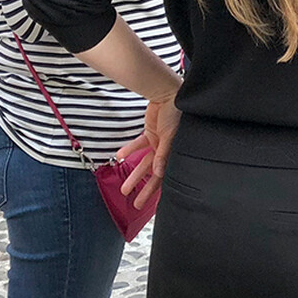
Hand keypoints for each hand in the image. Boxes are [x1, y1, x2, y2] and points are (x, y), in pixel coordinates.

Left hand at [115, 93, 180, 209]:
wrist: (168, 93)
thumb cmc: (177, 113)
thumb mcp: (171, 135)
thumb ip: (164, 154)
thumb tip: (158, 172)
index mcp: (176, 153)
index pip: (166, 176)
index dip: (156, 190)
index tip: (147, 204)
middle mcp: (167, 151)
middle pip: (154, 175)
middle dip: (145, 190)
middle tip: (136, 204)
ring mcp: (159, 143)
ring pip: (145, 164)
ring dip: (135, 176)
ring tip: (125, 189)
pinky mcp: (151, 133)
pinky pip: (139, 145)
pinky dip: (130, 151)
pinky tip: (121, 157)